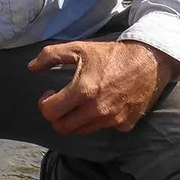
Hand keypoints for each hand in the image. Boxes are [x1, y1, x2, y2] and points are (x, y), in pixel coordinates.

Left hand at [28, 40, 178, 134]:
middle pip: (62, 128)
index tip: (50, 94)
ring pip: (80, 131)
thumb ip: (50, 56)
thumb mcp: (78, 48)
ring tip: (79, 102)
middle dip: (56, 116)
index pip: (50, 112)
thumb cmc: (110, 54)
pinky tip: (100, 104)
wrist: (148, 61)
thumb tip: (31, 68)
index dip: (45, 103)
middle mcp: (97, 110)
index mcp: (83, 91)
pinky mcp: (125, 125)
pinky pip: (102, 128)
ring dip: (74, 120)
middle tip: (60, 102)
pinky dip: (97, 120)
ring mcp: (112, 120)